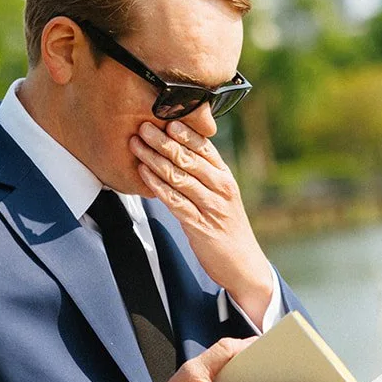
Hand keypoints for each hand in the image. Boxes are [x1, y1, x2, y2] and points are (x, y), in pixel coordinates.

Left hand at [130, 121, 274, 321]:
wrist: (244, 265)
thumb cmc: (228, 228)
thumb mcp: (221, 197)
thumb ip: (205, 176)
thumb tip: (181, 153)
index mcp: (225, 177)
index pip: (205, 147)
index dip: (184, 132)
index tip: (165, 117)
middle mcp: (221, 188)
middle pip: (189, 158)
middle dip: (163, 141)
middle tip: (143, 126)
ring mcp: (212, 207)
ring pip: (179, 177)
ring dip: (155, 159)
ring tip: (136, 146)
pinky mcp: (200, 226)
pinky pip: (175, 201)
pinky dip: (157, 186)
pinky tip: (143, 174)